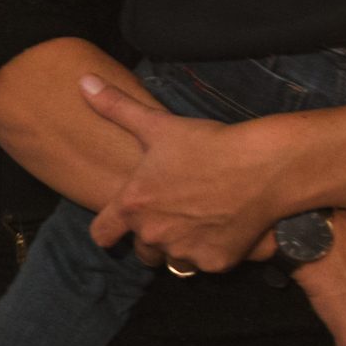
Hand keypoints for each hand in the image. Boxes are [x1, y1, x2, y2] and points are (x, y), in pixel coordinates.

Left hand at [83, 75, 284, 272]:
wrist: (262, 168)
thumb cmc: (206, 144)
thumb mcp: (157, 125)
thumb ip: (116, 107)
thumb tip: (83, 81)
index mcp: (133, 206)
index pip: (102, 234)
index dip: (106, 232)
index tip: (113, 230)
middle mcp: (154, 235)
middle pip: (142, 250)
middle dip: (151, 236)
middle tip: (170, 215)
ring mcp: (186, 252)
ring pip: (172, 260)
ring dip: (178, 247)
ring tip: (194, 223)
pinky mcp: (216, 263)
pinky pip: (205, 264)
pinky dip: (210, 251)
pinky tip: (222, 230)